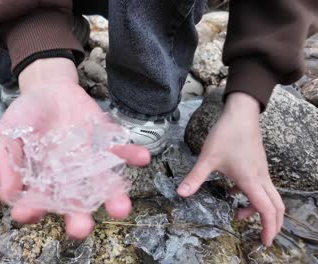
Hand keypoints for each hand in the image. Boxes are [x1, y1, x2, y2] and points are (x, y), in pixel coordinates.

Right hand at [0, 58, 150, 238]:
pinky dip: (132, 155)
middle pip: (75, 205)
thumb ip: (7, 162)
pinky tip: (142, 158)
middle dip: (78, 219)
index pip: (37, 202)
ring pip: (103, 186)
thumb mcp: (8, 133)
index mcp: (42, 182)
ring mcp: (90, 163)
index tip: (28, 213)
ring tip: (120, 208)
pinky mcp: (106, 144)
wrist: (48, 88)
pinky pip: (121, 152)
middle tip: (80, 228)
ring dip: (114, 198)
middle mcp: (69, 179)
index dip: (32, 210)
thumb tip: (8, 194)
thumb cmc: (26, 116)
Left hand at [177, 92, 284, 246]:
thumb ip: (195, 177)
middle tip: (262, 237)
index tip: (264, 242)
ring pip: (270, 196)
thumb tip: (181, 194)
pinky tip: (234, 191)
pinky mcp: (258, 165)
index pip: (266, 210)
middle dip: (272, 224)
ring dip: (260, 209)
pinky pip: (263, 186)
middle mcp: (261, 177)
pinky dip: (254, 196)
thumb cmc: (226, 134)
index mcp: (250, 180)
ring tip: (240, 215)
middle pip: (276, 206)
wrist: (240, 113)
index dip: (268, 228)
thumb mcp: (207, 158)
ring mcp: (262, 170)